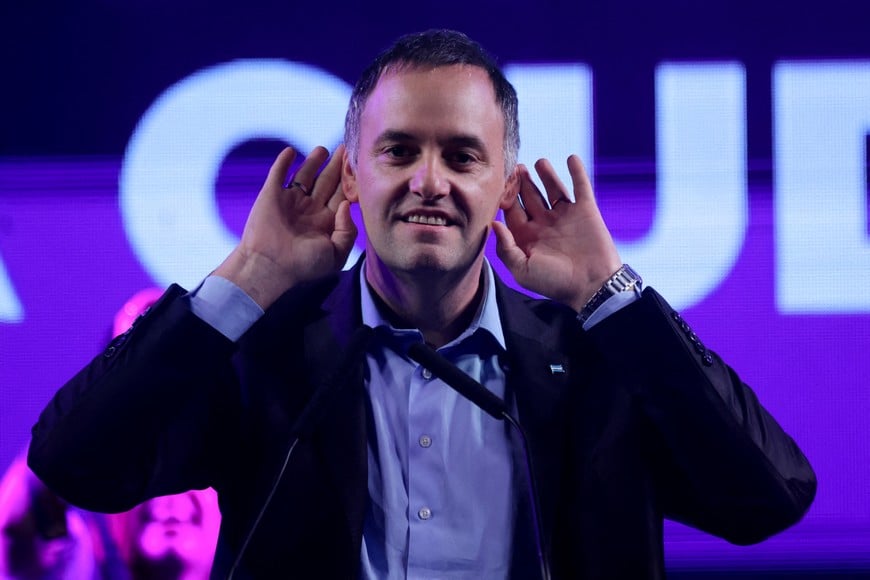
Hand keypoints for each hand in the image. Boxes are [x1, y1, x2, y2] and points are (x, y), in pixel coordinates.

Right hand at [213, 145, 356, 308]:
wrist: (269, 266)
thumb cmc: (303, 266)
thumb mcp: (336, 255)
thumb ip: (347, 231)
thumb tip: (345, 205)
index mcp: (325, 222)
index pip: (341, 195)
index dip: (350, 180)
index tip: (359, 165)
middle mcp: (309, 209)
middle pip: (327, 181)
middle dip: (336, 166)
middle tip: (346, 148)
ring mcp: (290, 201)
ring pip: (305, 175)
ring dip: (313, 161)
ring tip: (324, 150)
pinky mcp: (271, 194)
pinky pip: (278, 173)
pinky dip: (283, 162)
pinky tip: (290, 151)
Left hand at [492, 155, 621, 312]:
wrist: (593, 286)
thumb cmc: (556, 283)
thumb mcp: (523, 270)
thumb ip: (506, 248)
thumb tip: (494, 223)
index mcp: (527, 237)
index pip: (512, 211)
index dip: (505, 197)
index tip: (500, 184)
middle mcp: (545, 224)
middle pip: (530, 197)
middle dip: (522, 182)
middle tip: (516, 167)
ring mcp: (566, 216)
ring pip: (553, 189)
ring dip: (546, 175)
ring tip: (538, 162)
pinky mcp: (586, 211)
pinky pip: (581, 187)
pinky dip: (577, 172)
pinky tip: (571, 159)